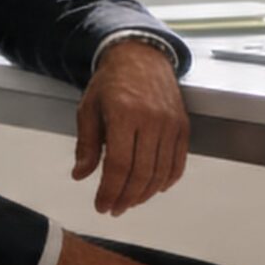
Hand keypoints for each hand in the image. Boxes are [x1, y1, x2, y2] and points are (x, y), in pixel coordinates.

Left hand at [71, 39, 188, 217]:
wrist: (141, 56)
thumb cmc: (112, 82)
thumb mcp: (88, 109)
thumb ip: (86, 144)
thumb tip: (81, 175)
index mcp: (124, 114)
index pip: (119, 165)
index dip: (110, 191)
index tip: (102, 205)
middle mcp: (151, 119)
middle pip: (141, 173)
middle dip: (126, 198)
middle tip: (115, 208)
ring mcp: (170, 123)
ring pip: (161, 172)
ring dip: (145, 194)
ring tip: (131, 201)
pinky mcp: (183, 125)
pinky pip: (178, 161)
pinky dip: (167, 180)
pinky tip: (155, 188)